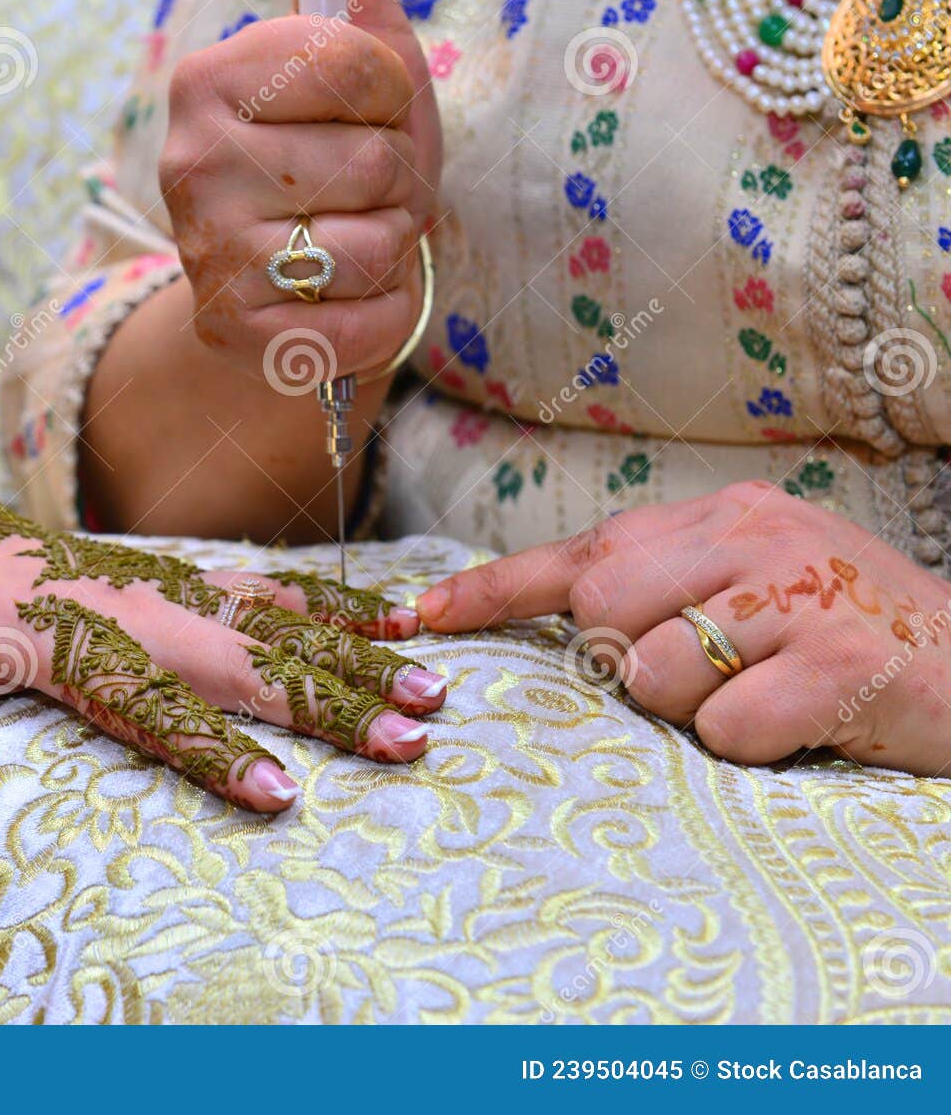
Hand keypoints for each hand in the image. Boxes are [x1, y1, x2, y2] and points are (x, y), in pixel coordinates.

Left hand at [0, 437, 448, 825]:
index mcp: (69, 640)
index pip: (154, 705)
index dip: (217, 750)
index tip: (280, 792)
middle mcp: (133, 608)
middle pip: (243, 662)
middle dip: (327, 702)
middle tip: (408, 737)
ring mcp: (165, 585)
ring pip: (274, 620)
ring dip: (353, 653)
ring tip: (429, 683)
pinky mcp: (181, 573)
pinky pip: (270, 586)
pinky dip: (334, 602)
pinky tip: (395, 619)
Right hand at [159, 0, 439, 378]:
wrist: (284, 294)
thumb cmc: (335, 168)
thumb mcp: (354, 69)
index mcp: (208, 81)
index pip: (363, 66)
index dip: (392, 103)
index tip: (359, 121)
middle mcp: (190, 163)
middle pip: (374, 161)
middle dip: (392, 187)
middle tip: (352, 200)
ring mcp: (206, 253)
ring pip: (376, 243)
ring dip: (388, 253)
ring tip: (347, 249)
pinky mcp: (234, 331)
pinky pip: (366, 321)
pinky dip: (383, 317)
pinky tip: (344, 302)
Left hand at [414, 481, 950, 776]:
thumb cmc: (847, 639)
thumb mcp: (755, 586)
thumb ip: (667, 588)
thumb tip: (571, 622)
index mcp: (721, 517)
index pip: (581, 554)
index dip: (490, 591)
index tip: (415, 620)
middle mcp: (752, 538)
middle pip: (602, 618)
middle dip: (633, 668)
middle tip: (717, 674)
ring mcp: (796, 594)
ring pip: (654, 679)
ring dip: (699, 713)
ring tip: (773, 694)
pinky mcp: (837, 660)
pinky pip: (725, 729)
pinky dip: (755, 747)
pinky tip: (808, 724)